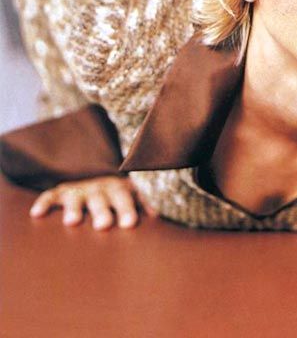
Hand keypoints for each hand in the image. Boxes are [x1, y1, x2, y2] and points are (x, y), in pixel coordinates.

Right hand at [29, 175, 158, 229]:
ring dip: (74, 208)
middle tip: (103, 225)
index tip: (130, 223)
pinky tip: (37, 214)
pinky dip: (44, 203)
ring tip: (72, 222)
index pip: (124, 199)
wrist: (93, 175)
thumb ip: (141, 205)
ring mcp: (78, 190)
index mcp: (117, 189)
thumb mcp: (129, 195)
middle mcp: (98, 188)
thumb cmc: (114, 194)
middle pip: (101, 200)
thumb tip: (155, 218)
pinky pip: (50, 196)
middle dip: (102, 211)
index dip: (127, 210)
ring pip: (75, 198)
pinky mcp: (60, 193)